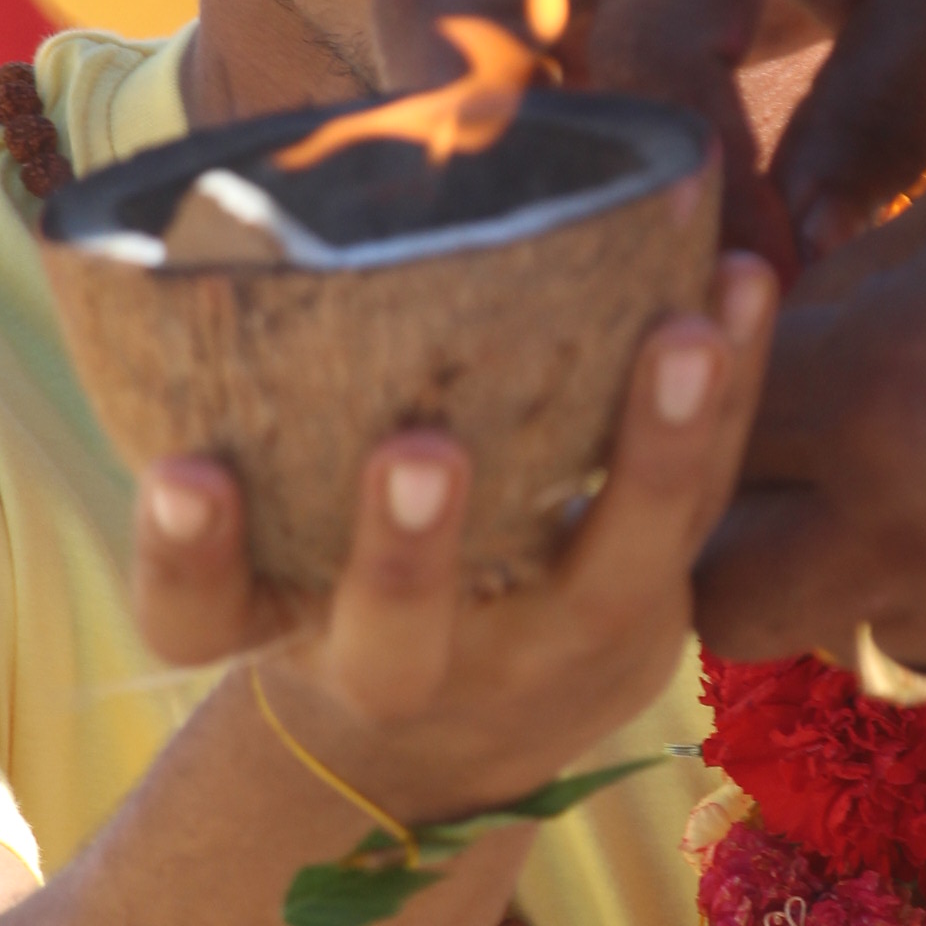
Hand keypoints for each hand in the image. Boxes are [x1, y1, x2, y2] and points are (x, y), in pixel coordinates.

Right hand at [128, 252, 775, 824]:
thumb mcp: (259, 520)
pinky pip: (702, 512)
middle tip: (420, 452)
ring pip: (598, 580)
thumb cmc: (326, 560)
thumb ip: (240, 407)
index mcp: (271, 630)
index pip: (195, 614)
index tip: (180, 473)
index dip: (184, 552)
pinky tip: (746, 283)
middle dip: (404, 551)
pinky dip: (731, 397)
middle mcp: (400, 668)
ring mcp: (540, 655)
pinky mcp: (647, 616)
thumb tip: (227, 192)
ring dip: (645, 455)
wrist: (453, 733)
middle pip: (394, 636)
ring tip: (684, 335)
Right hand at [374, 0, 925, 262]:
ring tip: (576, 236)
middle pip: (452, 17)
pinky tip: (580, 192)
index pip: (646, 56)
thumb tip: (790, 270)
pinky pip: (463, 18)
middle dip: (502, 162)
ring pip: (429, 16)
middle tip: (604, 269)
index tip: (756, 291)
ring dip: (472, 134)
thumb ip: (880, 124)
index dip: (688, 197)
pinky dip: (491, 108)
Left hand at [701, 92, 925, 665]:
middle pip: (726, 607)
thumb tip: (779, 335)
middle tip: (771, 487)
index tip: (692, 398)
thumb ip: (856, 284)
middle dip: (725, 554)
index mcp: (877, 388)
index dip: (682, 420)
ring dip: (864, 574)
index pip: (689, 449)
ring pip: (863, 634)